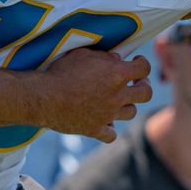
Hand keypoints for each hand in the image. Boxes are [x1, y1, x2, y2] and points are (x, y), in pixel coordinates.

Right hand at [36, 49, 151, 141]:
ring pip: (131, 112)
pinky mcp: (95, 129)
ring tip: (117, 100)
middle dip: (143, 86)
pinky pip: (111, 135)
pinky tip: (103, 122)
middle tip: (135, 83)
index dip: (142, 64)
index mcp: (117, 74)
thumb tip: (118, 58)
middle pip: (146, 94)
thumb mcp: (83, 54)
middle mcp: (117, 95)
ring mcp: (108, 114)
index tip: (135, 63)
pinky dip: (109, 129)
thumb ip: (104, 56)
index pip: (144, 68)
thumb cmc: (61, 71)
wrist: (43, 97)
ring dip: (127, 105)